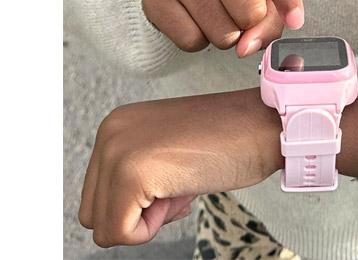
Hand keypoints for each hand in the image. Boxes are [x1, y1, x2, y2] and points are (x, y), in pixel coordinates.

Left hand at [79, 74, 357, 246]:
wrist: (263, 125)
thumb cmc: (228, 137)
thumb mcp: (168, 150)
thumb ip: (138, 173)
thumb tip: (121, 210)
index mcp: (118, 125)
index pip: (98, 192)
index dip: (138, 202)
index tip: (171, 180)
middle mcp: (111, 132)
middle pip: (94, 211)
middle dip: (137, 213)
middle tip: (177, 186)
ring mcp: (118, 150)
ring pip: (104, 225)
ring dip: (146, 220)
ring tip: (181, 186)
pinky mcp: (133, 173)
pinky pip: (121, 233)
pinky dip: (153, 227)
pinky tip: (182, 194)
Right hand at [142, 0, 303, 56]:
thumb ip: (270, 18)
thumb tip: (246, 48)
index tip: (296, 21)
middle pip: (250, 12)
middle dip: (251, 23)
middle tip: (238, 9)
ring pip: (223, 35)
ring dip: (227, 36)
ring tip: (216, 12)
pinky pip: (193, 42)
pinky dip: (200, 41)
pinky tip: (195, 19)